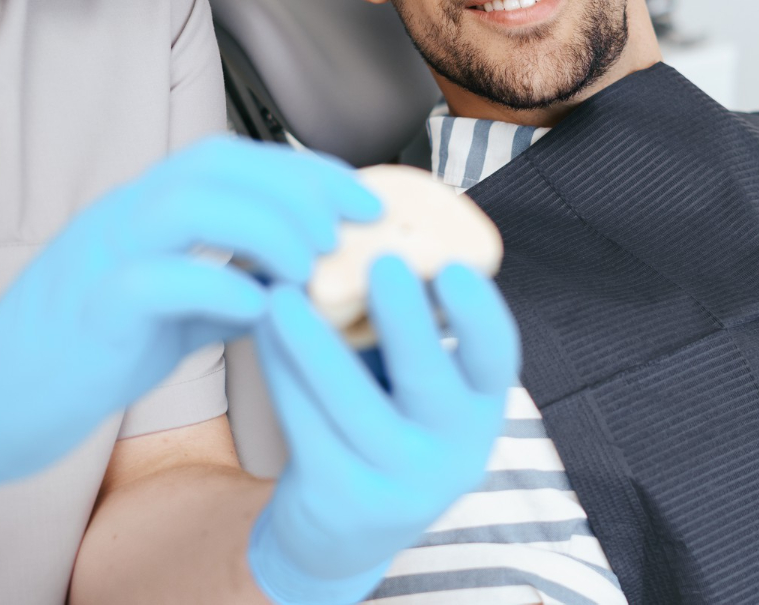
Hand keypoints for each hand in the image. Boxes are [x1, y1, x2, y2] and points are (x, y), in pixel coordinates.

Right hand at [0, 135, 380, 513]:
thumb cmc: (80, 354)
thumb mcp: (169, 316)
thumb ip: (225, 294)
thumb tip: (292, 292)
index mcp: (143, 210)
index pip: (233, 160)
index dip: (305, 170)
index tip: (364, 199)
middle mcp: (122, 216)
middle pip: (218, 167)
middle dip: (297, 188)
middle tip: (351, 229)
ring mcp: (100, 257)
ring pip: (188, 204)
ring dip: (265, 224)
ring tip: (313, 261)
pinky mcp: (88, 309)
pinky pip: (156, 278)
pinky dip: (218, 284)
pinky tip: (260, 308)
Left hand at [247, 257, 519, 604]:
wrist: (344, 532)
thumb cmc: (383, 419)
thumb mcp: (412, 378)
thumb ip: (404, 321)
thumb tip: (366, 227)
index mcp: (480, 405)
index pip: (497, 359)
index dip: (480, 315)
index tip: (454, 266)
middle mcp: (455, 450)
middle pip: (431, 383)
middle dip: (408, 322)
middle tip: (381, 262)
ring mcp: (402, 483)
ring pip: (353, 406)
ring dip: (315, 343)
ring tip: (283, 292)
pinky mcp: (345, 499)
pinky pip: (307, 426)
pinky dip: (282, 373)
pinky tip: (261, 331)